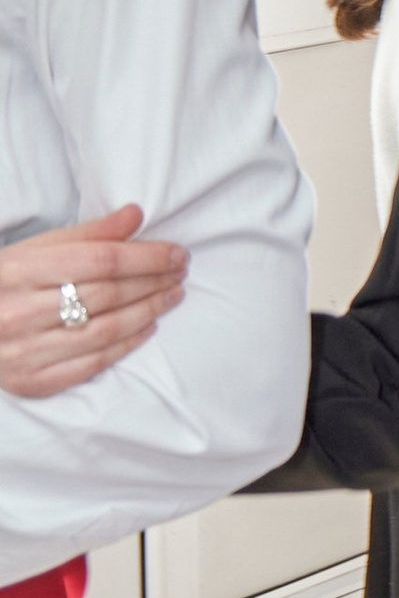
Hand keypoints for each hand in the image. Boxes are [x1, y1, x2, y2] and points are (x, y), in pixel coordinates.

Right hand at [0, 209, 185, 399]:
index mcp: (20, 270)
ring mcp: (25, 352)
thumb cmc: (3, 282)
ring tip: (172, 295)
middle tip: (180, 272)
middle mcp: (20, 313)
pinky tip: (147, 328)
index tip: (176, 253)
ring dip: (148, 312)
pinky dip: (126, 345)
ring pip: (105, 330)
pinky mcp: (32, 382)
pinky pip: (92, 364)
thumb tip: (135, 214)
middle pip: (107, 295)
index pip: (101, 261)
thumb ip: (87, 234)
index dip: (146, 257)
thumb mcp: (34, 249)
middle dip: (153, 282)